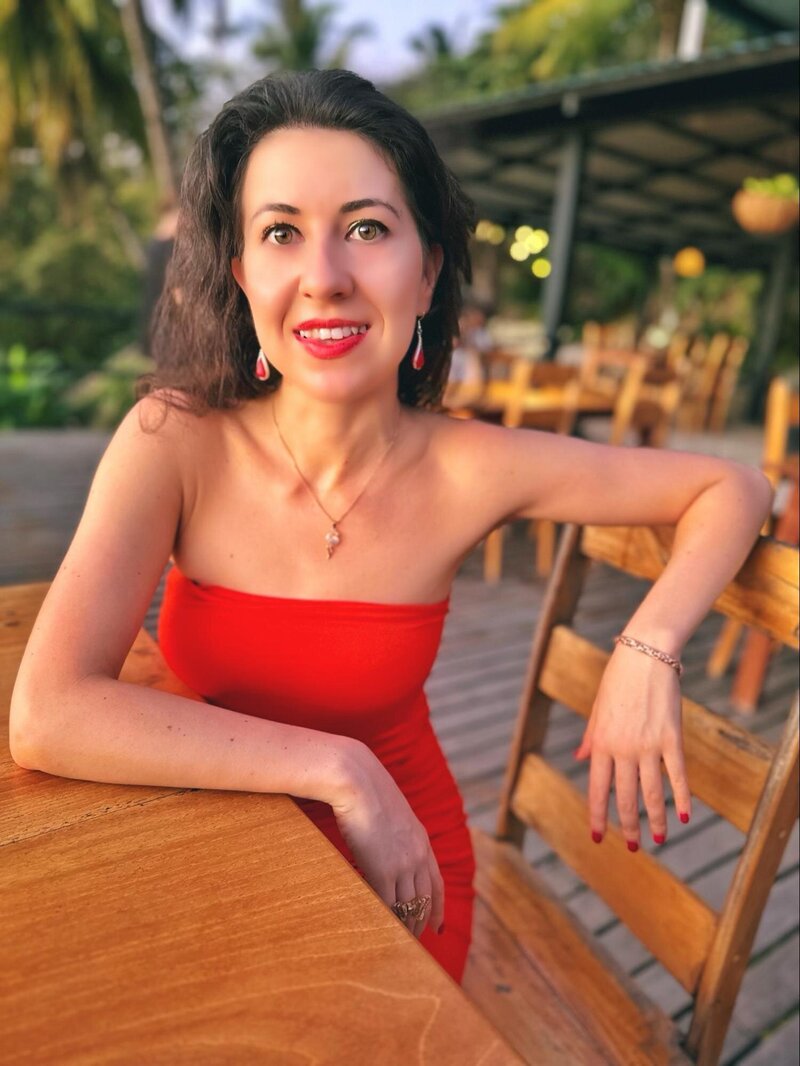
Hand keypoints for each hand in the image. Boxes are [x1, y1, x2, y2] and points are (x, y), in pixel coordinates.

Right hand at [330, 743, 444, 937]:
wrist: (357, 781)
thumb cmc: (366, 792)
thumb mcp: (392, 813)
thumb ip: (396, 834)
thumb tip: (387, 845)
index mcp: (422, 841)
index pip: (437, 883)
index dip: (438, 907)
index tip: (438, 926)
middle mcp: (418, 856)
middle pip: (425, 900)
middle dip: (422, 923)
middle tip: (416, 942)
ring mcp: (402, 865)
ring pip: (409, 907)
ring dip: (405, 927)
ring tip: (398, 943)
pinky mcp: (382, 871)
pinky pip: (388, 906)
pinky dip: (386, 921)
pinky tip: (381, 930)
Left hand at [573, 643, 691, 848]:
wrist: (644, 655)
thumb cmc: (618, 680)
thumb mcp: (598, 708)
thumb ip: (591, 737)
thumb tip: (580, 760)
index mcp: (601, 742)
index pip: (598, 788)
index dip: (598, 815)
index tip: (598, 837)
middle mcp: (622, 748)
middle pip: (624, 796)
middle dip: (628, 826)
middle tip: (634, 847)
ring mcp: (648, 745)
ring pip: (651, 792)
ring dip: (655, 819)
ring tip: (658, 839)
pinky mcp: (671, 738)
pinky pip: (676, 774)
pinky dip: (680, 797)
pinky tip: (683, 816)